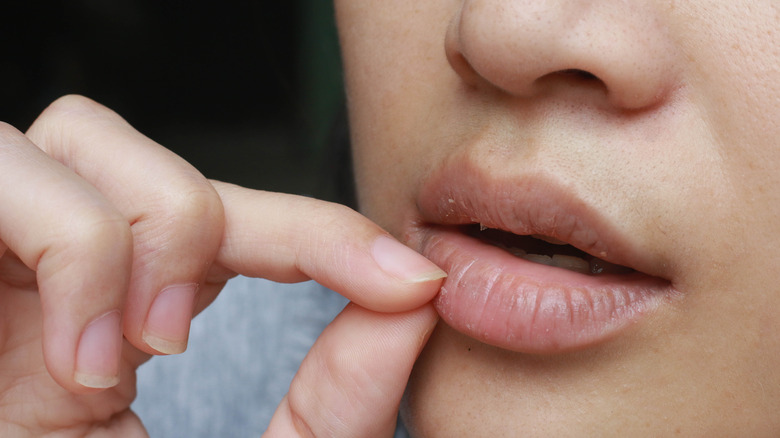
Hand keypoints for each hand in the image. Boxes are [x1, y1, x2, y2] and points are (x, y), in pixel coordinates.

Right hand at [0, 96, 442, 435]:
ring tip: (119, 352)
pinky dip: (68, 248)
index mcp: (131, 305)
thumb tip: (414, 307)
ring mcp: (0, 249)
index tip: (413, 283)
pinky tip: (70, 358)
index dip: (328, 233)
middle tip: (174, 344)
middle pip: (155, 158)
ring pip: (85, 138)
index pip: (240, 223)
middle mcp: (66, 265)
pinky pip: (9, 173)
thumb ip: (332, 405)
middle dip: (195, 228)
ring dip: (131, 237)